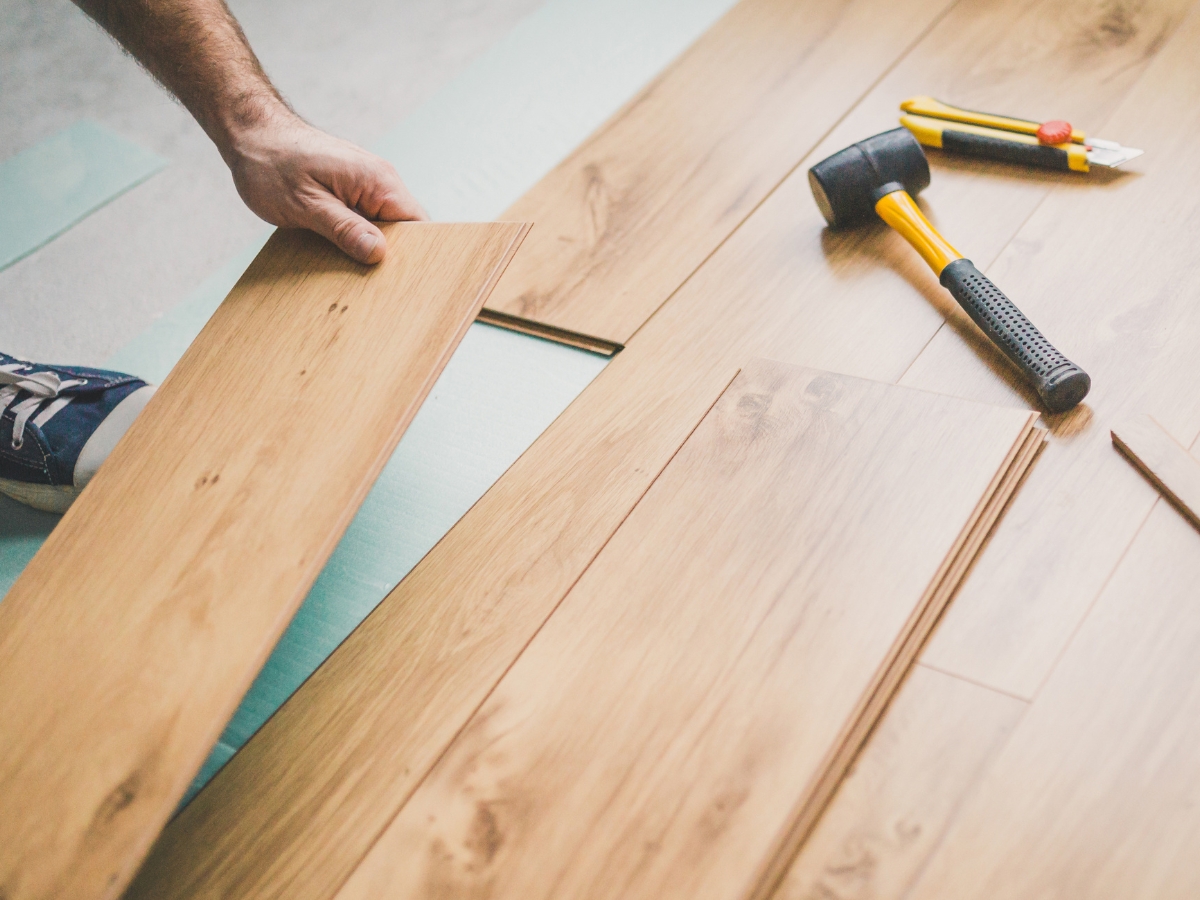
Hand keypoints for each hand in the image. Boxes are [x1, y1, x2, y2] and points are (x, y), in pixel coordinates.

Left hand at [226, 111, 427, 263]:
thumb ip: (343, 229)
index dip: (414, 255)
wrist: (251, 133)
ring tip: (354, 273)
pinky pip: (369, 221)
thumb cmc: (271, 163)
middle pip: (406, 230)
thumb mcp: (305, 204)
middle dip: (392, 257)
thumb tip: (378, 253)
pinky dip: (359, 239)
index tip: (398, 281)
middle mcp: (380, 180)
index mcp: (377, 180)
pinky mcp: (353, 191)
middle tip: (370, 283)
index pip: (418, 225)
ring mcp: (367, 185)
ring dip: (372, 249)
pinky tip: (342, 255)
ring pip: (386, 228)